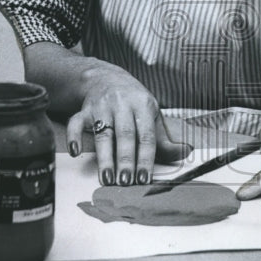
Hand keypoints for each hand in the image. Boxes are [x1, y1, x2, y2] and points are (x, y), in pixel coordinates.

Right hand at [66, 68, 190, 186]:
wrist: (106, 78)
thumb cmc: (133, 102)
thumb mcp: (152, 114)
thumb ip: (165, 138)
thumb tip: (186, 151)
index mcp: (143, 105)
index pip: (146, 135)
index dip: (145, 158)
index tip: (144, 178)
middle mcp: (122, 105)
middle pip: (125, 135)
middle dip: (125, 160)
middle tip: (125, 182)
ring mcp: (102, 107)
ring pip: (103, 133)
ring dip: (104, 157)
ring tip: (106, 178)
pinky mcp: (84, 110)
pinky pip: (76, 123)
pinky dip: (74, 137)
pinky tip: (76, 152)